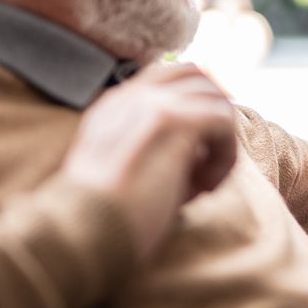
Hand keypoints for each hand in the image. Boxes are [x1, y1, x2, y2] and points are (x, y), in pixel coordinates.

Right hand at [63, 62, 237, 260]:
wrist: (83, 231)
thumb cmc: (101, 219)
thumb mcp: (120, 173)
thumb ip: (151, 150)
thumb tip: (197, 153)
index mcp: (114, 107)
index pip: (166, 76)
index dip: (195, 102)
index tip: (202, 145)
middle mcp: (131, 98)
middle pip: (196, 75)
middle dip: (216, 111)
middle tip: (215, 157)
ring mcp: (151, 105)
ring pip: (215, 99)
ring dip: (221, 142)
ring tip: (203, 184)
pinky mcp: (172, 122)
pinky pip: (223, 121)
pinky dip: (225, 156)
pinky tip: (205, 189)